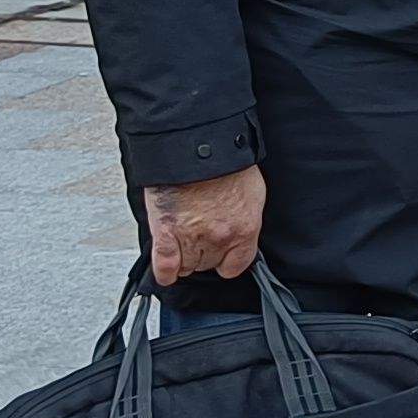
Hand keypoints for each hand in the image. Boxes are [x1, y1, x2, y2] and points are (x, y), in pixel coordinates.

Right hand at [142, 166, 264, 286]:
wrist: (198, 146)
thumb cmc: (226, 163)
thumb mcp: (252, 193)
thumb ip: (246, 218)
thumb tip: (241, 228)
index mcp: (244, 229)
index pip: (237, 265)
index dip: (227, 260)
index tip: (222, 256)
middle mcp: (220, 237)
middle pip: (209, 264)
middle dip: (205, 253)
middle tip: (199, 234)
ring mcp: (192, 236)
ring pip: (187, 266)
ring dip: (184, 257)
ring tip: (183, 240)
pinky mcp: (166, 231)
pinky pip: (164, 265)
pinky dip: (165, 272)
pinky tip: (167, 272)